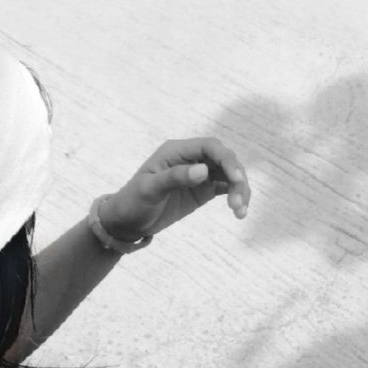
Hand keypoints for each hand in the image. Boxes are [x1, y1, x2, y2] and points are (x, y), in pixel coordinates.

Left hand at [98, 137, 250, 241]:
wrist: (128, 221)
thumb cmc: (134, 202)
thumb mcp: (149, 189)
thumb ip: (175, 177)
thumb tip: (203, 170)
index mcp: (176, 151)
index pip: (209, 147)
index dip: (226, 159)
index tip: (236, 178)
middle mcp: (191, 158)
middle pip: (224, 159)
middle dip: (236, 177)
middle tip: (237, 202)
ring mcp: (199, 174)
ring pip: (229, 174)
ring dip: (239, 189)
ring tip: (239, 211)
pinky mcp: (204, 189)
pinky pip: (226, 187)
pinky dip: (236, 196)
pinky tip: (239, 211)